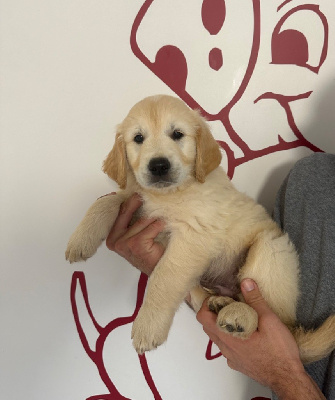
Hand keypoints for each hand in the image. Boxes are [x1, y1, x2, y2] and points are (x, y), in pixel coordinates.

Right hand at [106, 193, 164, 274]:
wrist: (161, 270)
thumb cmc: (150, 252)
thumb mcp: (138, 234)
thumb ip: (134, 220)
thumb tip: (138, 196)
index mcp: (112, 237)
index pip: (118, 213)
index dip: (127, 201)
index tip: (136, 192)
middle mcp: (115, 241)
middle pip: (127, 212)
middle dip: (138, 203)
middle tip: (148, 195)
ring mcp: (124, 244)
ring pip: (142, 220)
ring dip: (155, 219)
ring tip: (163, 219)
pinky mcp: (136, 245)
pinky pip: (151, 227)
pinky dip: (159, 226)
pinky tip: (164, 227)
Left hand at [197, 279, 324, 398]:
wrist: (288, 380)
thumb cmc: (279, 352)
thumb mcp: (269, 321)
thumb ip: (255, 300)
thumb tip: (246, 283)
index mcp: (228, 336)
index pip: (203, 317)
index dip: (208, 304)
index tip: (221, 297)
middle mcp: (225, 348)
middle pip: (208, 326)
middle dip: (215, 312)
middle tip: (230, 303)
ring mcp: (230, 358)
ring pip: (217, 336)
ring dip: (223, 324)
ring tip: (240, 315)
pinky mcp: (238, 364)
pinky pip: (227, 347)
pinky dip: (231, 336)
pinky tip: (247, 332)